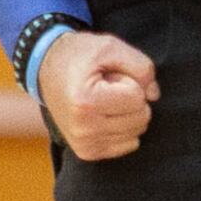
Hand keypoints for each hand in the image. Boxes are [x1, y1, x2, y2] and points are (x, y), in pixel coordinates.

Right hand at [36, 28, 159, 160]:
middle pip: (141, 118)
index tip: (108, 76)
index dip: (129, 81)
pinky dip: (124, 128)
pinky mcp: (87, 152)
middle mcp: (83, 128)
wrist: (46, 69)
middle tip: (107, 87)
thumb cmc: (80, 56)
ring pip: (137, 132)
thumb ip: (140, 66)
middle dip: (131, 98)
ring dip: (127, 113)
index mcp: (85, 102)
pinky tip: (104, 114)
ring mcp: (84, 144)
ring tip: (104, 99)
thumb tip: (154, 95)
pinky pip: (129, 144)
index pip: (137, 97)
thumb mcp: (110, 47)